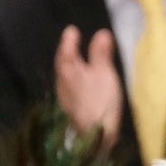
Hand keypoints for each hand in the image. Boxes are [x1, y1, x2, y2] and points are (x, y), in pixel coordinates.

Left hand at [54, 26, 122, 142]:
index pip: (65, 50)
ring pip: (65, 75)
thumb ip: (101, 53)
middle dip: (67, 51)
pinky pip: (70, 85)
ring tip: (78, 58)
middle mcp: (61, 81)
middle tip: (73, 40)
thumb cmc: (99, 100)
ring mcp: (64, 96)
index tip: (72, 29)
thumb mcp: (104, 73)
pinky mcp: (70, 108)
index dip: (69, 40)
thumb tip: (101, 33)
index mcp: (68, 70)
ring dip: (71, 65)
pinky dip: (75, 77)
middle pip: (63, 62)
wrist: (92, 136)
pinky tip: (81, 80)